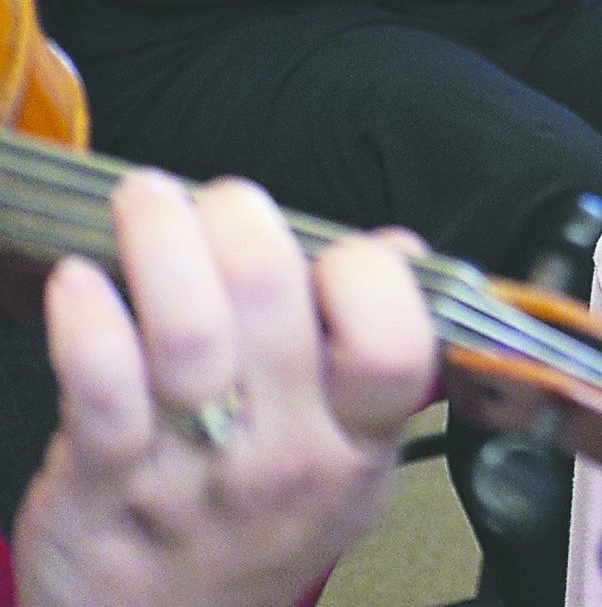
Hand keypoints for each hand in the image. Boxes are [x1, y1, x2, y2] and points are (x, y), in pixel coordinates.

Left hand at [14, 173, 436, 606]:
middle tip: (214, 198)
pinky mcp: (102, 487)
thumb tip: (396, 249)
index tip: (327, 250)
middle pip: (275, 308)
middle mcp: (285, 458)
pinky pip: (97, 390)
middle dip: (240, 220)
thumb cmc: (259, 531)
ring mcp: (193, 474)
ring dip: (162, 243)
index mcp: (358, 442)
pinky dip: (87, 322)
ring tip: (145, 198)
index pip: (394, 343)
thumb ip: (379, 359)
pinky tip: (78, 280)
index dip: (365, 275)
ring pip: (187, 335)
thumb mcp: (350, 461)